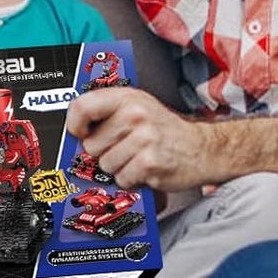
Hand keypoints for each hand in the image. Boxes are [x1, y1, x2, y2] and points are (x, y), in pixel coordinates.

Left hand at [68, 89, 213, 190]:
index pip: (82, 107)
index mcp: (126, 98)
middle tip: (123, 148)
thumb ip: (107, 112)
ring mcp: (143, 139)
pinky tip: (144, 168)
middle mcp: (134, 115)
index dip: (74, 125)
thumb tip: (76, 130)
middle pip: (91, 144)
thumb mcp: (137, 106)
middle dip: (103, 152)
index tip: (80, 133)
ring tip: (136, 157)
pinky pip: (122, 178)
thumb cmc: (164, 129)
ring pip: (105, 164)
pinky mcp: (150, 163)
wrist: (202, 148)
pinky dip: (130, 179)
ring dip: (118, 167)